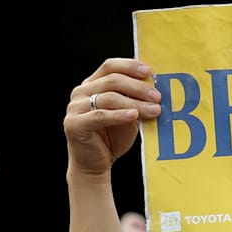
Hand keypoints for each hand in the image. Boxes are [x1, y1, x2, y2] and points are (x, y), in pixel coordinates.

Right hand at [65, 59, 161, 177]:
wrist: (94, 165)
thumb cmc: (112, 139)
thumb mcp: (128, 116)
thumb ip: (135, 101)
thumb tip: (155, 91)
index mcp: (92, 84)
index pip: (110, 66)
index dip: (130, 66)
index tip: (149, 72)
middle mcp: (80, 92)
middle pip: (112, 80)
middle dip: (138, 87)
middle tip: (157, 96)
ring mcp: (75, 107)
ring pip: (109, 97)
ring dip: (134, 102)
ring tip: (153, 109)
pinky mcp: (74, 124)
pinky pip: (100, 116)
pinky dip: (119, 115)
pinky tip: (134, 115)